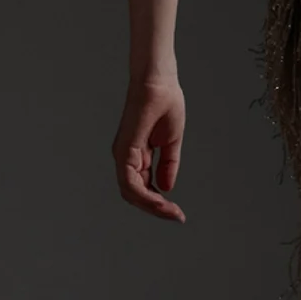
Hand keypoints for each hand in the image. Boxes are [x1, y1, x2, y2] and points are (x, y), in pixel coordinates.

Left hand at [111, 75, 186, 221]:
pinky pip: (130, 180)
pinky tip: (162, 200)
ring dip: (151, 206)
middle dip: (155, 210)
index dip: (158, 204)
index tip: (178, 213)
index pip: (142, 188)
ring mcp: (123, 154)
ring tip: (171, 212)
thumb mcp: (170, 143)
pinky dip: (146, 194)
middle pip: (134, 195)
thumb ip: (167, 165)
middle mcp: (125, 157)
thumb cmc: (165, 105)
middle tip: (176, 216)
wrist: (160, 83)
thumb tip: (166, 188)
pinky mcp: (125, 149)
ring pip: (131, 192)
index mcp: (135, 156)